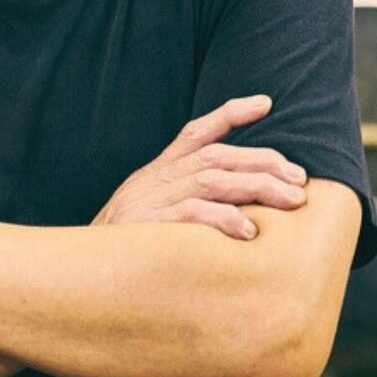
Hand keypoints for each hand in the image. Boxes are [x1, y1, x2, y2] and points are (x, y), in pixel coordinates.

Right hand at [92, 94, 308, 238]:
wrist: (76, 272)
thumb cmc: (122, 251)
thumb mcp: (149, 216)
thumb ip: (185, 207)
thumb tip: (241, 216)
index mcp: (158, 173)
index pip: (196, 132)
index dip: (231, 114)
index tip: (266, 103)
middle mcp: (157, 180)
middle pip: (218, 156)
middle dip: (264, 162)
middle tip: (300, 180)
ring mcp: (152, 200)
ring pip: (213, 179)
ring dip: (258, 187)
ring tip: (292, 201)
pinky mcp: (149, 225)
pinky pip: (193, 214)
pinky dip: (224, 219)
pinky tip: (249, 232)